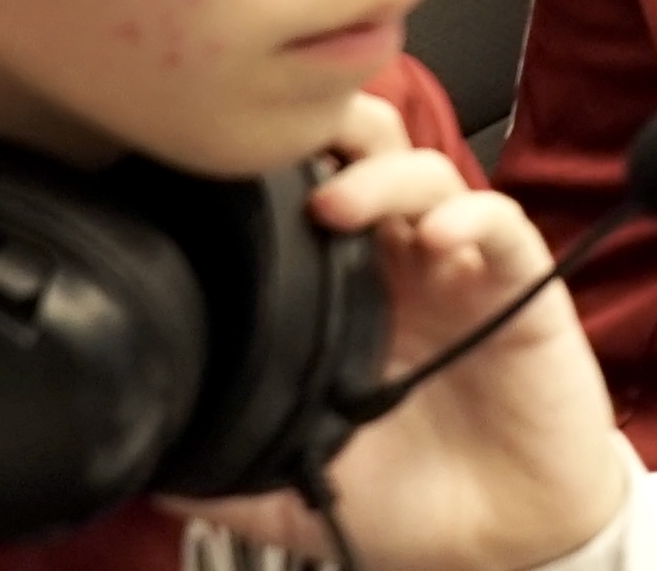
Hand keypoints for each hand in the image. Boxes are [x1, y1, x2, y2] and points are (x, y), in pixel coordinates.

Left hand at [174, 92, 636, 570]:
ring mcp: (461, 268)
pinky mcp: (521, 287)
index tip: (215, 157)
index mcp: (343, 291)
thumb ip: (222, 466)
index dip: (269, 162)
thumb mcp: (292, 486)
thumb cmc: (405, 499)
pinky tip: (438, 239)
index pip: (307, 191)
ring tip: (336, 202)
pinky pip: (500, 225)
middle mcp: (400, 261)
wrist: (498, 540)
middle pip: (370, 150)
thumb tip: (135, 456)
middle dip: (330, 127)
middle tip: (280, 140)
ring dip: (381, 174)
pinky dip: (469, 217)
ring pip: (427, 172)